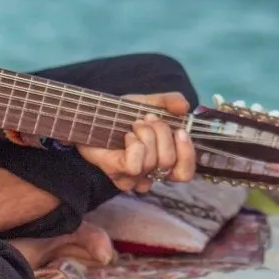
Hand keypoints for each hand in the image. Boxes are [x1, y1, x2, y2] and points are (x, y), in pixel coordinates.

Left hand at [79, 92, 195, 193]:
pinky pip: (135, 164)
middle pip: (168, 161)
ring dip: (146, 134)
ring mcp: (131, 176)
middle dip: (161, 133)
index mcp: (161, 162)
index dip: (187, 154)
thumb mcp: (149, 103)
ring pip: (153, 162)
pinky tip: (126, 136)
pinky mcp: (116, 171)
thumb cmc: (120, 114)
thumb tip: (186, 107)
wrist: (91, 114)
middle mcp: (148, 174)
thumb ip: (169, 102)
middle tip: (147, 120)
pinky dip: (135, 144)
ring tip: (135, 124)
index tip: (180, 131)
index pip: (185, 173)